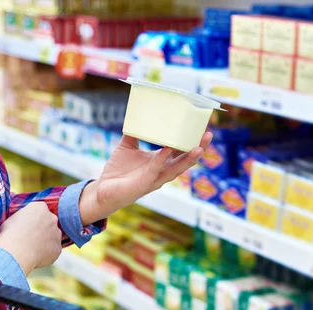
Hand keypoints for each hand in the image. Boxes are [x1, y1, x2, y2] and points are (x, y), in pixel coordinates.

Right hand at [0, 202, 61, 275]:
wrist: (15, 252)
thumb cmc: (9, 234)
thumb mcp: (11, 219)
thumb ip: (22, 219)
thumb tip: (22, 223)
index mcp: (40, 207)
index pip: (38, 211)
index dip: (31, 220)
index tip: (25, 227)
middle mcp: (52, 218)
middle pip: (48, 223)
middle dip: (41, 230)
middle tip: (29, 239)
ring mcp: (57, 234)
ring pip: (52, 237)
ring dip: (44, 242)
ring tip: (29, 250)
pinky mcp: (58, 249)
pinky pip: (52, 251)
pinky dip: (45, 255)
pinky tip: (34, 257)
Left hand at [79, 131, 212, 224]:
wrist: (103, 190)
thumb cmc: (118, 171)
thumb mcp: (127, 147)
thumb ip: (133, 133)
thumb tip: (137, 115)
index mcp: (160, 162)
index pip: (180, 151)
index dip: (191, 141)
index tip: (202, 128)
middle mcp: (161, 171)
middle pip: (185, 160)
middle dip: (198, 149)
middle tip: (209, 135)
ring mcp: (154, 179)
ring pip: (176, 169)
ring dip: (188, 159)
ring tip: (199, 148)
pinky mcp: (143, 184)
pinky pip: (154, 170)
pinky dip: (161, 160)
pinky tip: (167, 150)